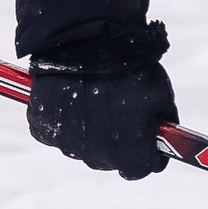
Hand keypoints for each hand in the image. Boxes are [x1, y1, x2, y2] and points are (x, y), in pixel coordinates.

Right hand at [28, 46, 173, 178]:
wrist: (87, 40)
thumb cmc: (129, 67)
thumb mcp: (160, 94)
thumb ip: (163, 123)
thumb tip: (163, 135)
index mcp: (131, 152)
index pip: (142, 168)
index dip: (148, 154)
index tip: (148, 140)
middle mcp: (98, 156)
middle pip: (111, 161)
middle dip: (120, 143)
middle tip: (122, 116)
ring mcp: (68, 144)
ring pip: (84, 148)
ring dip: (92, 132)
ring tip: (97, 100)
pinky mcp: (43, 128)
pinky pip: (58, 133)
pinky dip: (66, 121)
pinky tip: (74, 98)